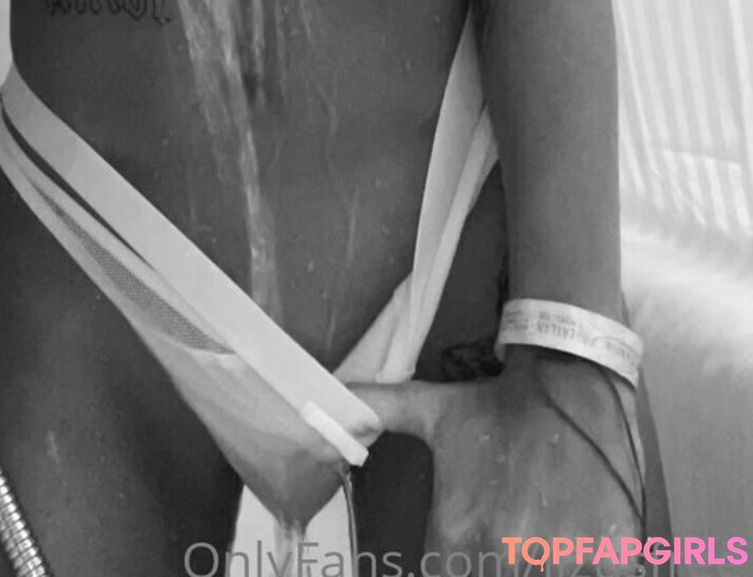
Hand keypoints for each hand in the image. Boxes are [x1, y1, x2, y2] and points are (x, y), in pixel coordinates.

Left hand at [353, 350, 645, 570]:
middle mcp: (503, 556)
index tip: (471, 547)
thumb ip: (376, 411)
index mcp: (456, 535)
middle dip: (499, 564)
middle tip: (511, 534)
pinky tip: (575, 545)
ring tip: (539, 537)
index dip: (452, 567)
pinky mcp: (610, 565)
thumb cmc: (496, 402)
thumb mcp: (429, 410)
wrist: (570, 379)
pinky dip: (584, 566)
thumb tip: (326, 399)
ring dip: (536, 565)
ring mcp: (559, 563)